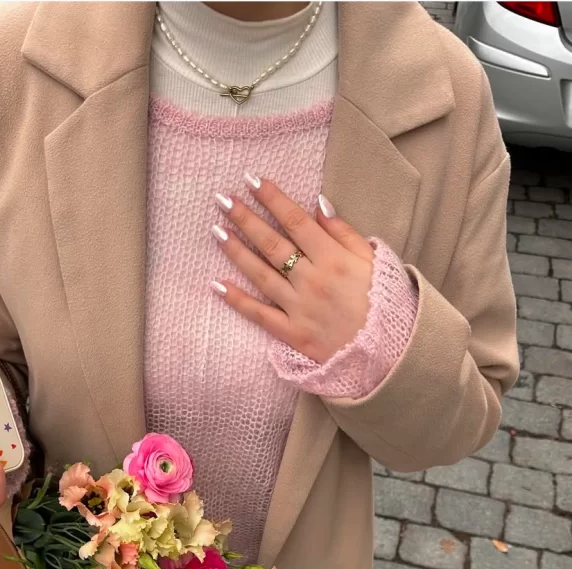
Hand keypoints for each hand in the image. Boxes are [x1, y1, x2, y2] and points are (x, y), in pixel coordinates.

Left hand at [211, 177, 374, 363]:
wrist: (388, 350)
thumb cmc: (382, 301)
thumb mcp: (371, 260)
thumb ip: (343, 232)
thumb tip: (317, 203)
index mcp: (333, 259)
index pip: (296, 221)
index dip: (273, 199)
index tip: (252, 180)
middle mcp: (312, 280)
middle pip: (273, 244)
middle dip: (246, 219)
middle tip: (223, 199)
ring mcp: (299, 308)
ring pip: (261, 274)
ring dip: (236, 251)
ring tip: (216, 231)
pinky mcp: (292, 334)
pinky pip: (260, 315)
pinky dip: (238, 300)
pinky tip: (217, 285)